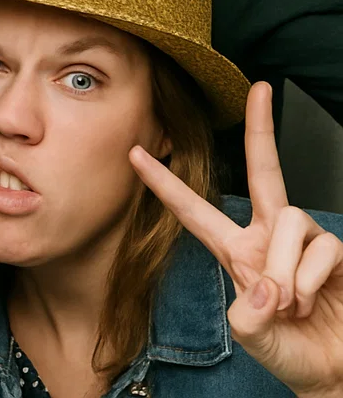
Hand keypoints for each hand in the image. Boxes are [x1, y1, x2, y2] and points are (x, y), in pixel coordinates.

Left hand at [130, 82, 342, 397]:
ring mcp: (303, 240)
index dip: (164, 183)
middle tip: (261, 88)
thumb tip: (265, 287)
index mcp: (236, 251)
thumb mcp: (254, 338)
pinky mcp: (336, 251)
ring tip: (293, 304)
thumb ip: (249, 317)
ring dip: (288, 270)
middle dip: (262, 128)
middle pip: (264, 171)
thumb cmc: (291, 353)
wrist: (335, 373)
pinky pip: (321, 249)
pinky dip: (312, 280)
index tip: (135, 153)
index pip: (193, 210)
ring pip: (289, 221)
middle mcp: (268, 236)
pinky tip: (315, 301)